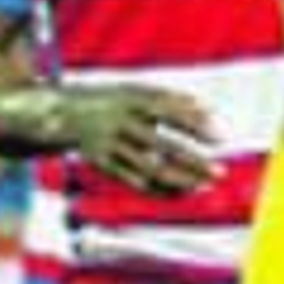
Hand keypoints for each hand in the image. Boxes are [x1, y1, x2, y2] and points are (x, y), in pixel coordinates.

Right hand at [61, 82, 219, 194]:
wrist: (63, 113)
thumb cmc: (115, 101)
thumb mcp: (140, 92)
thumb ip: (175, 100)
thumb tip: (212, 110)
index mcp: (133, 99)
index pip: (169, 112)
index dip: (195, 125)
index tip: (221, 139)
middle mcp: (121, 123)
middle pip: (162, 146)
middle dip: (192, 161)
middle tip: (221, 172)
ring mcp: (110, 145)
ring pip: (148, 168)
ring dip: (178, 179)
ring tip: (204, 186)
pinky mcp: (101, 163)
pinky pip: (133, 181)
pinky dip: (157, 188)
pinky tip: (181, 191)